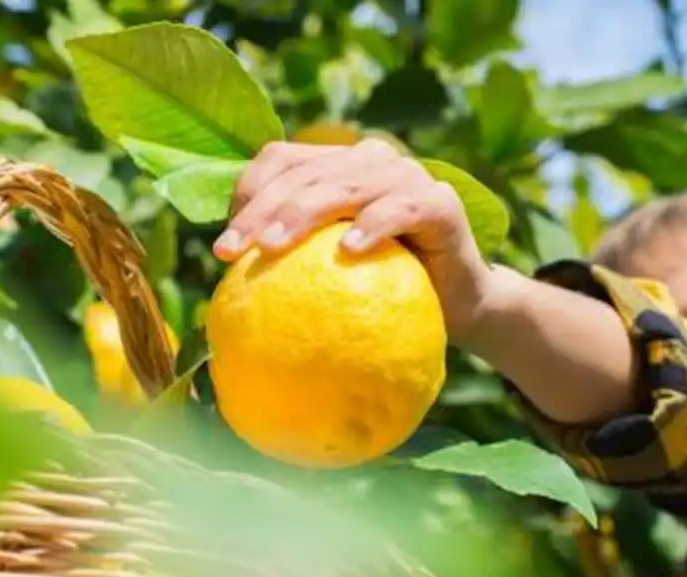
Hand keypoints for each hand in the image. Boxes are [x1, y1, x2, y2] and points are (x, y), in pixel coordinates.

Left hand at [212, 139, 498, 342]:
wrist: (462, 307)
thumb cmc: (389, 294)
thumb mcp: (331, 271)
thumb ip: (293, 255)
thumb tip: (224, 271)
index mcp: (340, 165)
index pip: (281, 159)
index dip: (247, 192)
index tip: (224, 246)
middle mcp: (372, 160)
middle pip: (306, 172)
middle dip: (263, 210)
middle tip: (234, 252)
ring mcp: (409, 176)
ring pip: (347, 184)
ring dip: (305, 213)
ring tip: (274, 245)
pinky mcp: (441, 202)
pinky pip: (401, 208)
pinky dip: (372, 226)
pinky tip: (347, 251)